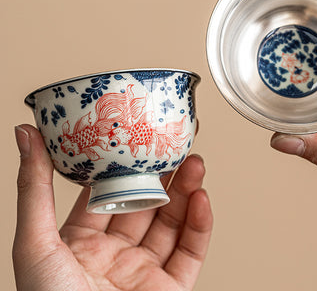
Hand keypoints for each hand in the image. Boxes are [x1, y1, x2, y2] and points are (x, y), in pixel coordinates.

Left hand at [13, 124, 212, 290]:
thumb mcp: (35, 243)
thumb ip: (34, 188)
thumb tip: (25, 134)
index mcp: (82, 243)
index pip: (108, 194)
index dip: (125, 165)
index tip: (138, 138)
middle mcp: (115, 256)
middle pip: (146, 205)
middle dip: (164, 174)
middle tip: (176, 146)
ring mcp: (144, 273)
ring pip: (172, 224)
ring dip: (187, 192)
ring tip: (196, 163)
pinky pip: (190, 253)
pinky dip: (199, 226)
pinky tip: (201, 200)